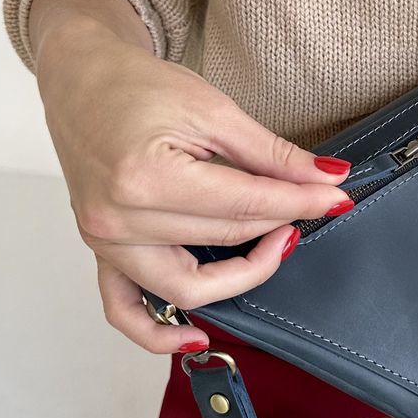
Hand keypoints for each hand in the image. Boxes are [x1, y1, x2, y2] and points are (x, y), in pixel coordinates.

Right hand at [33, 7, 354, 353]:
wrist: (82, 80)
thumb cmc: (137, 87)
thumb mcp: (213, 110)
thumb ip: (271, 154)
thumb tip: (327, 179)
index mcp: (145, 178)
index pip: (245, 206)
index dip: (299, 202)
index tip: (335, 196)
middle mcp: (118, 220)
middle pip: (223, 241)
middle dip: (277, 224)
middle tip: (313, 202)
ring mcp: (105, 242)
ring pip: (187, 287)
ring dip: (240, 273)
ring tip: (275, 243)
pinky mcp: (101, 251)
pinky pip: (125, 310)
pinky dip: (159, 333)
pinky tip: (195, 336)